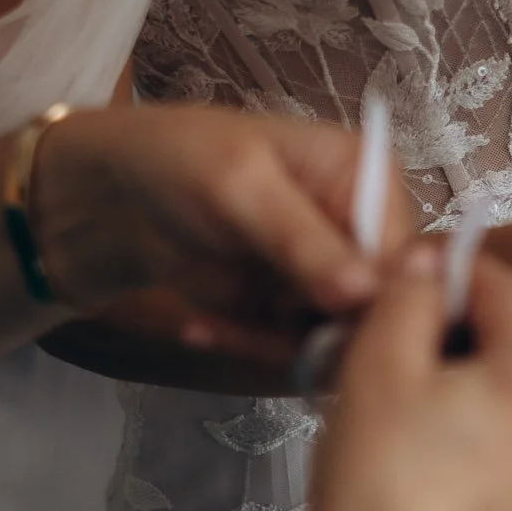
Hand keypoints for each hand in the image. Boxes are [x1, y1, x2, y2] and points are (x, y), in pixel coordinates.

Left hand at [32, 106, 418, 368]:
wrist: (107, 193)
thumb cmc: (175, 161)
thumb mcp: (241, 190)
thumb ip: (305, 243)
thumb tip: (368, 293)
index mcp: (368, 176)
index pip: (404, 258)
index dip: (372, 302)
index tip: (321, 326)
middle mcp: (360, 225)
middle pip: (378, 306)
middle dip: (318, 331)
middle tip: (255, 330)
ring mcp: (327, 270)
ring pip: (336, 338)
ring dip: (272, 346)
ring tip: (213, 323)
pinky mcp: (291, 306)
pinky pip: (293, 349)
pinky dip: (247, 345)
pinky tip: (200, 326)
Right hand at [294, 247, 511, 510]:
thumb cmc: (377, 471)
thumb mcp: (380, 359)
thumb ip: (412, 292)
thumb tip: (432, 265)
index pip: (509, 289)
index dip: (453, 272)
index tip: (404, 280)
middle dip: (464, 336)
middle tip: (396, 345)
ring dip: (474, 392)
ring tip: (406, 407)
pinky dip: (480, 448)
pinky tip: (426, 465)